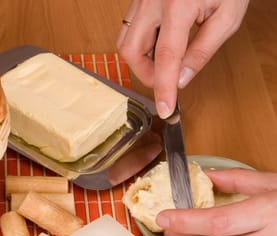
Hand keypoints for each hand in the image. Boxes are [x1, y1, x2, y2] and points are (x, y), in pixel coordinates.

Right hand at [116, 0, 248, 117]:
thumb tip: (182, 78)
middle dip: (146, 73)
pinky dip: (140, 45)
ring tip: (164, 61)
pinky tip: (159, 45)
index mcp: (179, 5)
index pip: (166, 57)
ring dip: (141, 60)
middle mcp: (153, 1)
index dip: (164, 87)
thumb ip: (204, 49)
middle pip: (131, 51)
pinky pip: (129, 28)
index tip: (165, 109)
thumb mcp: (227, 15)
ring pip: (125, 41)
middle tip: (166, 80)